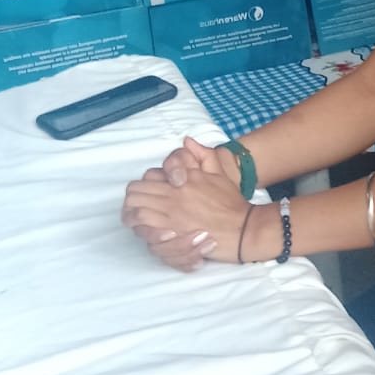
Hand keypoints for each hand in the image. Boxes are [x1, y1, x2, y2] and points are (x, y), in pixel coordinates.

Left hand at [122, 143, 252, 271]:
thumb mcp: (219, 172)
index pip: (148, 177)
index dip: (143, 186)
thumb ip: (203, 155)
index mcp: (183, 179)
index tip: (147, 193)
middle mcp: (174, 195)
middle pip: (135, 194)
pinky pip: (146, 230)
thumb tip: (187, 140)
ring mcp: (171, 215)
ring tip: (139, 223)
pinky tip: (147, 234)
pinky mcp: (173, 234)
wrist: (242, 228)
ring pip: (135, 212)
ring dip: (133, 217)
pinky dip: (142, 231)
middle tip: (137, 208)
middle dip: (132, 200)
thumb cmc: (231, 202)